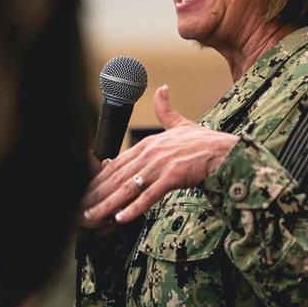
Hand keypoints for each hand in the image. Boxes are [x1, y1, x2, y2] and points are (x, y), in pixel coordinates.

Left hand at [79, 85, 237, 226]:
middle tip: (81, 209)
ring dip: (108, 204)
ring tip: (93, 216)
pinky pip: (149, 196)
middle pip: (117, 176)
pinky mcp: (172, 177)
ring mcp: (160, 165)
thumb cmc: (205, 142)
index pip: (116, 163)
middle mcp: (150, 153)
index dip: (99, 179)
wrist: (226, 151)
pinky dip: (134, 207)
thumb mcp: (181, 123)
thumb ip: (167, 110)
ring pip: (128, 187)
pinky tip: (121, 217)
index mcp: (148, 143)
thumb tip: (162, 89)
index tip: (86, 191)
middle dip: (97, 194)